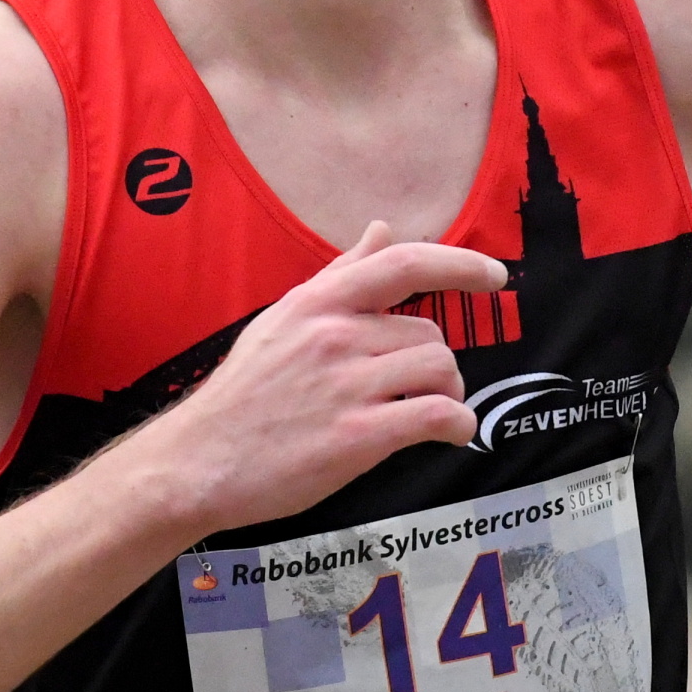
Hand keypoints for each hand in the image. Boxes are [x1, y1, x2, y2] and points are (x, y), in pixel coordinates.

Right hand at [138, 220, 506, 534]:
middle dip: (437, 362)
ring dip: (450, 393)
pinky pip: (437, 415)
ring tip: (430, 411)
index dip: (460, 264)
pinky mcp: (356, 437)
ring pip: (440, 369)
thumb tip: (380, 229)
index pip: (404, 263)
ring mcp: (346, 386)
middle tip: (421, 388)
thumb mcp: (283, 319)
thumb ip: (338, 275)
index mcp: (318, 304)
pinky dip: (457, 425)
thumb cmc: (243, 394)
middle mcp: (334, 336)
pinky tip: (450, 432)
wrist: (197, 462)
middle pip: (430, 333)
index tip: (494, 276)